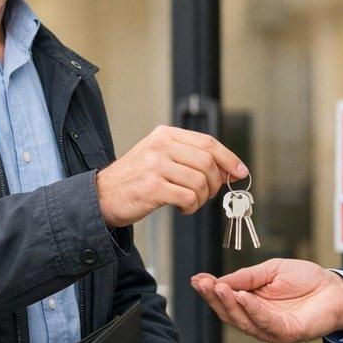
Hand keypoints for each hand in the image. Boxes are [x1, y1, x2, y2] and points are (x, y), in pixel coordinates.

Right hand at [96, 126, 245, 227]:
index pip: (208, 142)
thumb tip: (227, 169)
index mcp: (165, 134)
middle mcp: (160, 145)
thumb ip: (190, 157)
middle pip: (207, 162)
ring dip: (202, 198)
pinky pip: (188, 197)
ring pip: (200, 181)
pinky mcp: (152, 187)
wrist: (102, 196)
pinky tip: (182, 208)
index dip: (229, 158)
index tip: (240, 172)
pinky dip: (191, 206)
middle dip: (216, 182)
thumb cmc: (135, 179)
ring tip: (191, 202)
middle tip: (210, 194)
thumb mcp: (160, 157)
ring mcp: (155, 166)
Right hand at [190, 258, 342, 342]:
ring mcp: (271, 329)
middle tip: (204, 284)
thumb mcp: (271, 270)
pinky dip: (253, 310)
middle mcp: (258, 319)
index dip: (211, 291)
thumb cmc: (306, 279)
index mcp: (252, 304)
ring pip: (244, 321)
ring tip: (219, 288)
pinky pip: (266, 323)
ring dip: (229, 305)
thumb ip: (247, 277)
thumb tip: (219, 281)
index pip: (226, 300)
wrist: (336, 288)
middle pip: (230, 313)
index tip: (197, 279)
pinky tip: (242, 297)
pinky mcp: (287, 333)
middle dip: (214, 298)